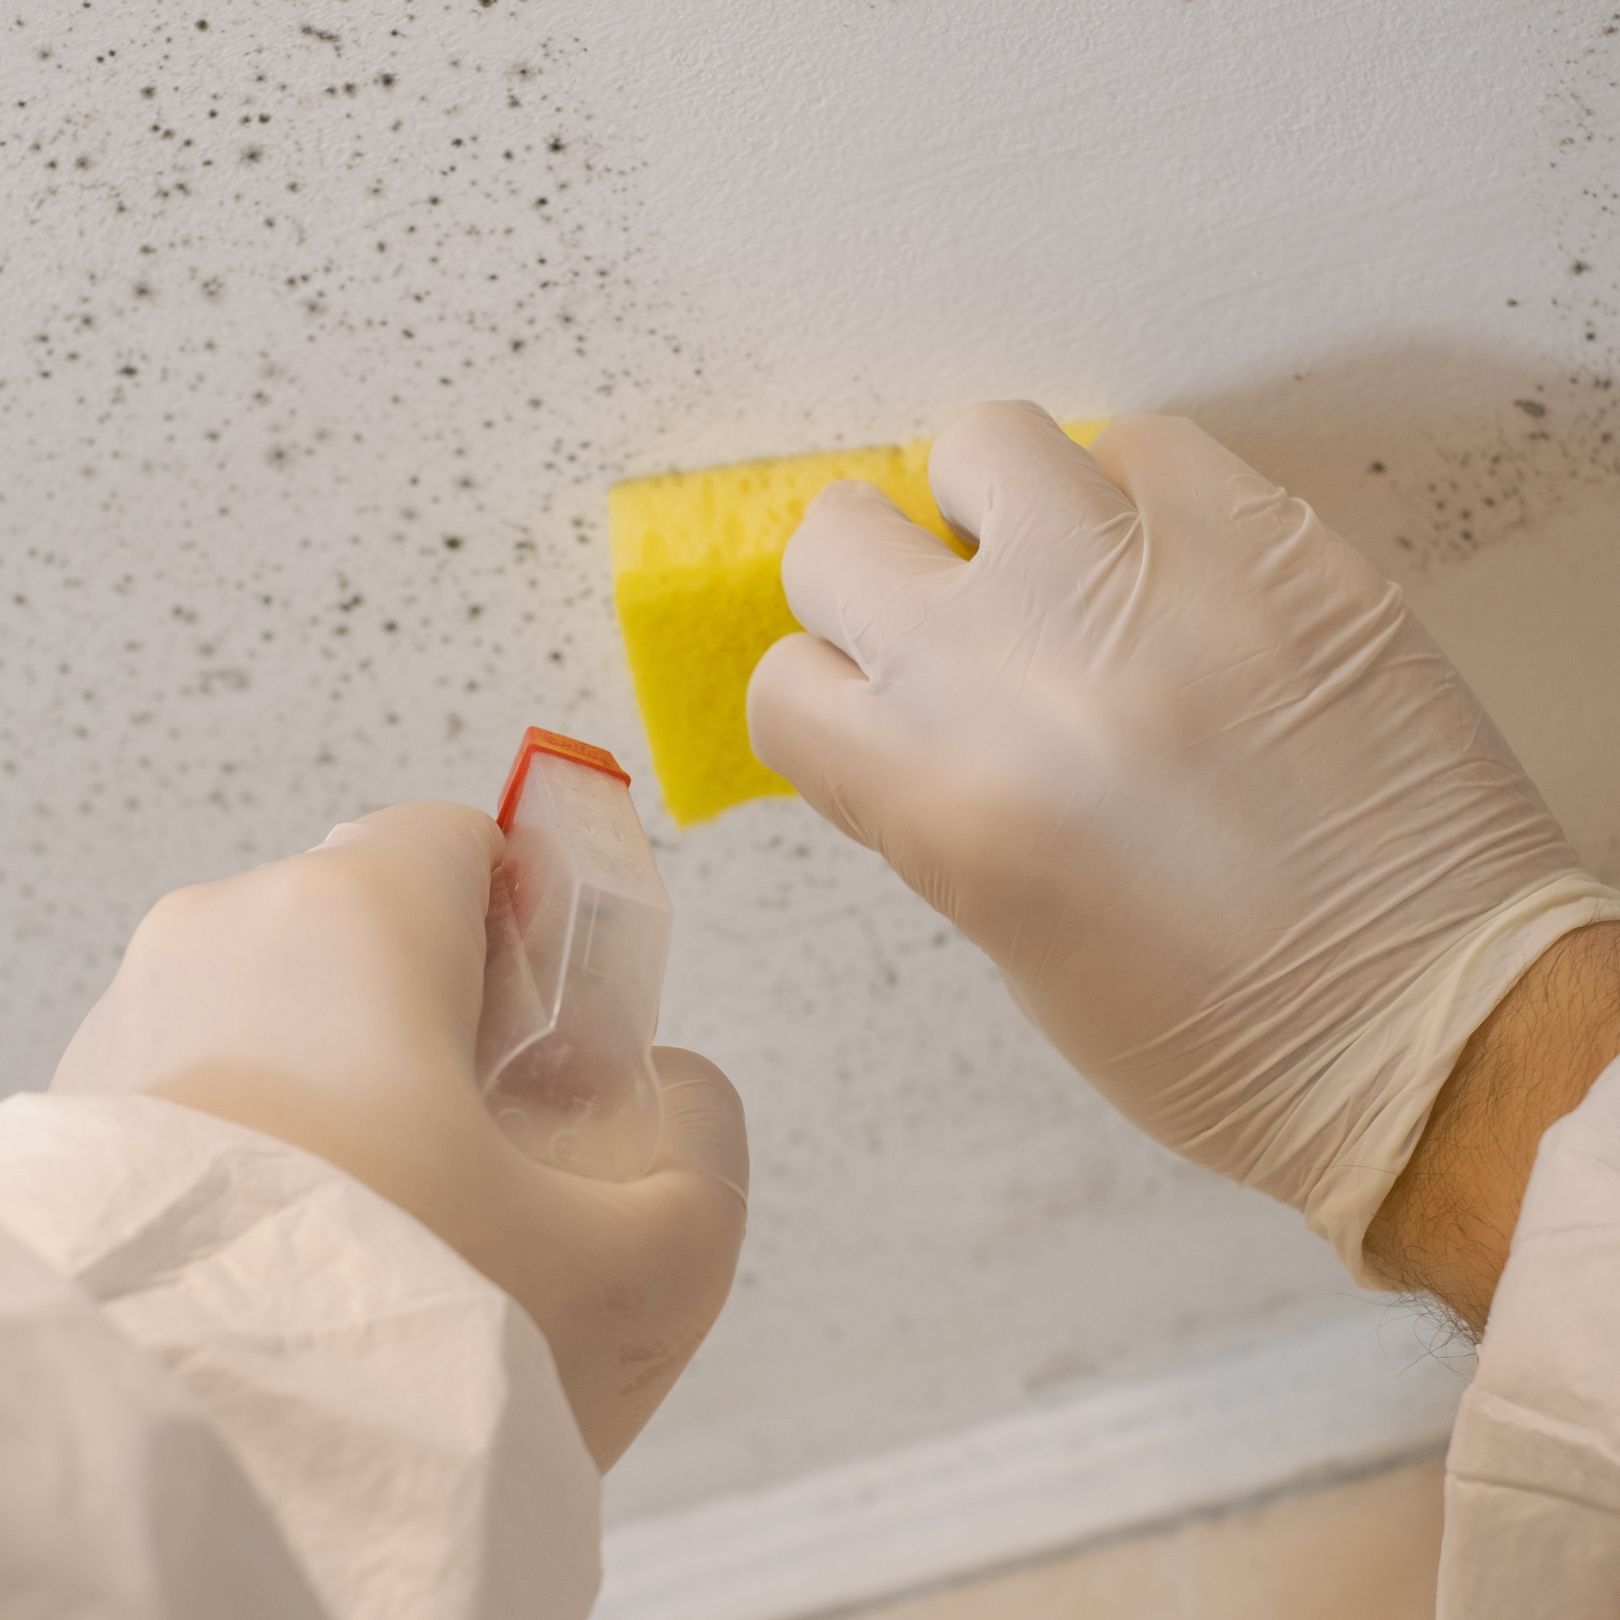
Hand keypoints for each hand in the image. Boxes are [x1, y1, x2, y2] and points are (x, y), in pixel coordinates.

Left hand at [50, 801, 747, 1468]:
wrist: (185, 1490)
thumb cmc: (396, 1351)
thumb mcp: (647, 1259)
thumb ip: (706, 1142)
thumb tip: (682, 1093)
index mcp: (352, 919)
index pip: (466, 837)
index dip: (538, 921)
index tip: (559, 1025)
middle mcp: (224, 940)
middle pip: (380, 925)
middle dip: (453, 1018)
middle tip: (498, 1146)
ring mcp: (132, 1024)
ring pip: (294, 1006)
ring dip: (361, 1085)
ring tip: (406, 1219)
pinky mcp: (80, 1117)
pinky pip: (214, 1081)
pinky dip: (275, 1138)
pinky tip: (316, 1251)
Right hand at [749, 402, 1619, 1279]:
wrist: (1431, 1022)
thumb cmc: (1215, 1031)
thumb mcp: (1009, 938)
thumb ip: (932, 798)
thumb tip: (912, 696)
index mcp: (937, 797)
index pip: (786, 681)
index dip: (827, 698)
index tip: (873, 706)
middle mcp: (1015, 664)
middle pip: (836, 535)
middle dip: (876, 582)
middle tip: (951, 626)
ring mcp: (1142, 579)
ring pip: (980, 441)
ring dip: (996, 509)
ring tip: (1061, 575)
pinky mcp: (1266, 536)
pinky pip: (1143, 446)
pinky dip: (1135, 502)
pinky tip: (1172, 579)